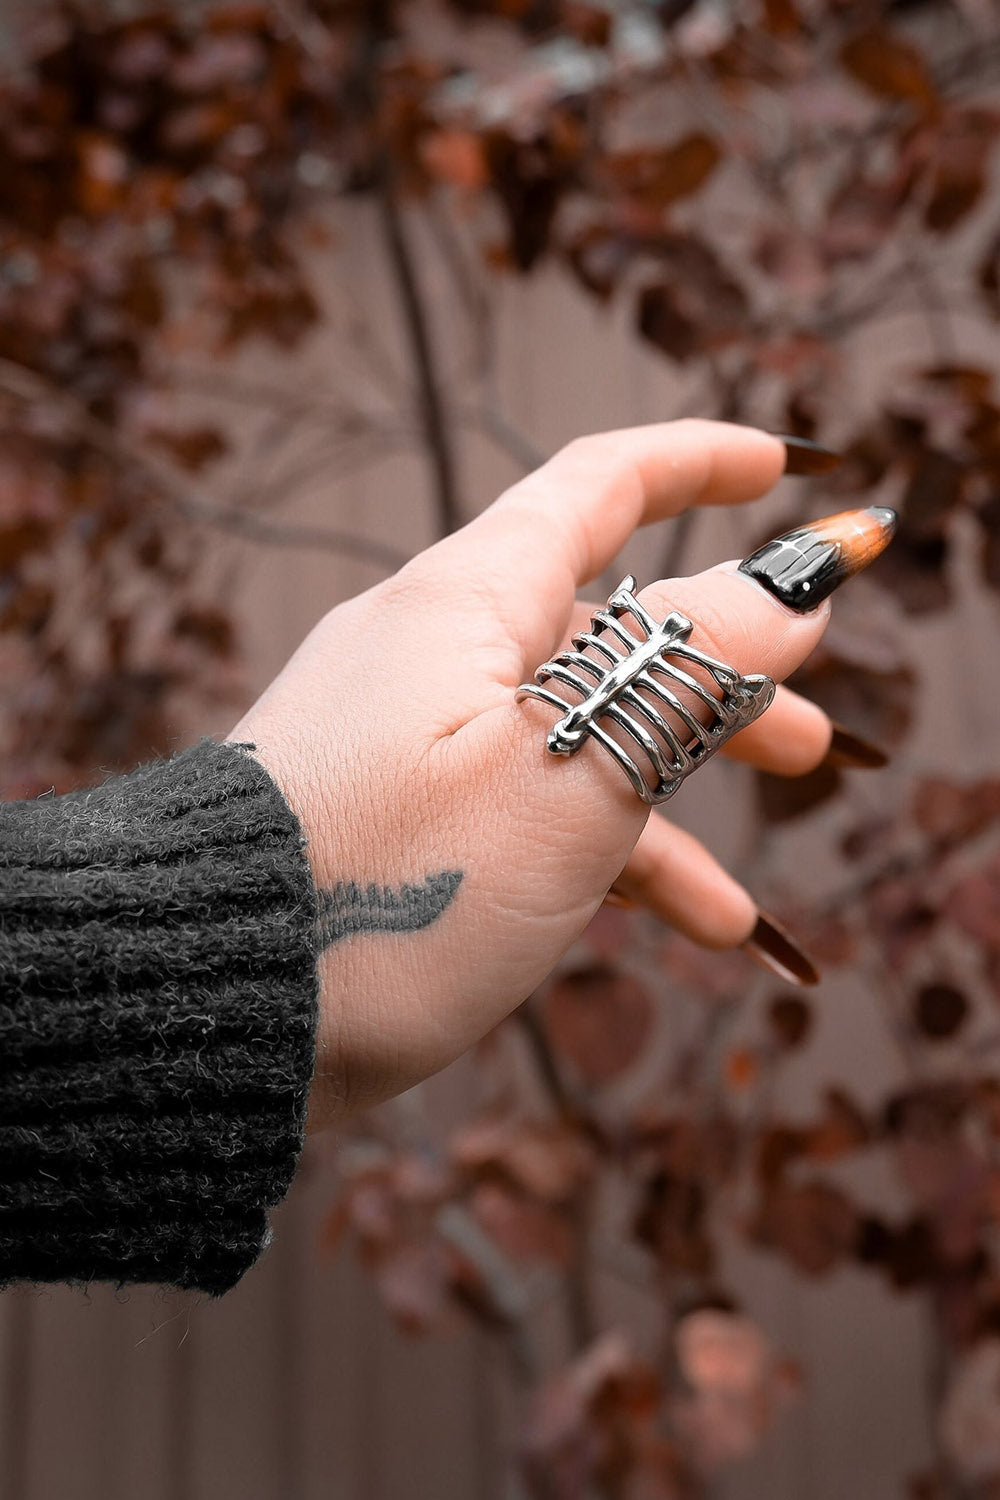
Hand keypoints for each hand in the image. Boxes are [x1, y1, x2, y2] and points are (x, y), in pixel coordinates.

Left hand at [228, 421, 846, 1125]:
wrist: (204, 1011)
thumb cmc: (389, 890)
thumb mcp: (570, 776)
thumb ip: (689, 674)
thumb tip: (792, 589)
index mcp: (465, 605)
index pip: (598, 487)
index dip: (699, 464)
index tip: (785, 468)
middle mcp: (429, 653)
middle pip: (604, 634)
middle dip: (715, 686)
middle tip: (809, 741)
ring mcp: (403, 742)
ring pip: (569, 738)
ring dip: (664, 801)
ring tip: (744, 892)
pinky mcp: (390, 823)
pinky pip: (517, 811)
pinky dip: (599, 857)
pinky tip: (682, 930)